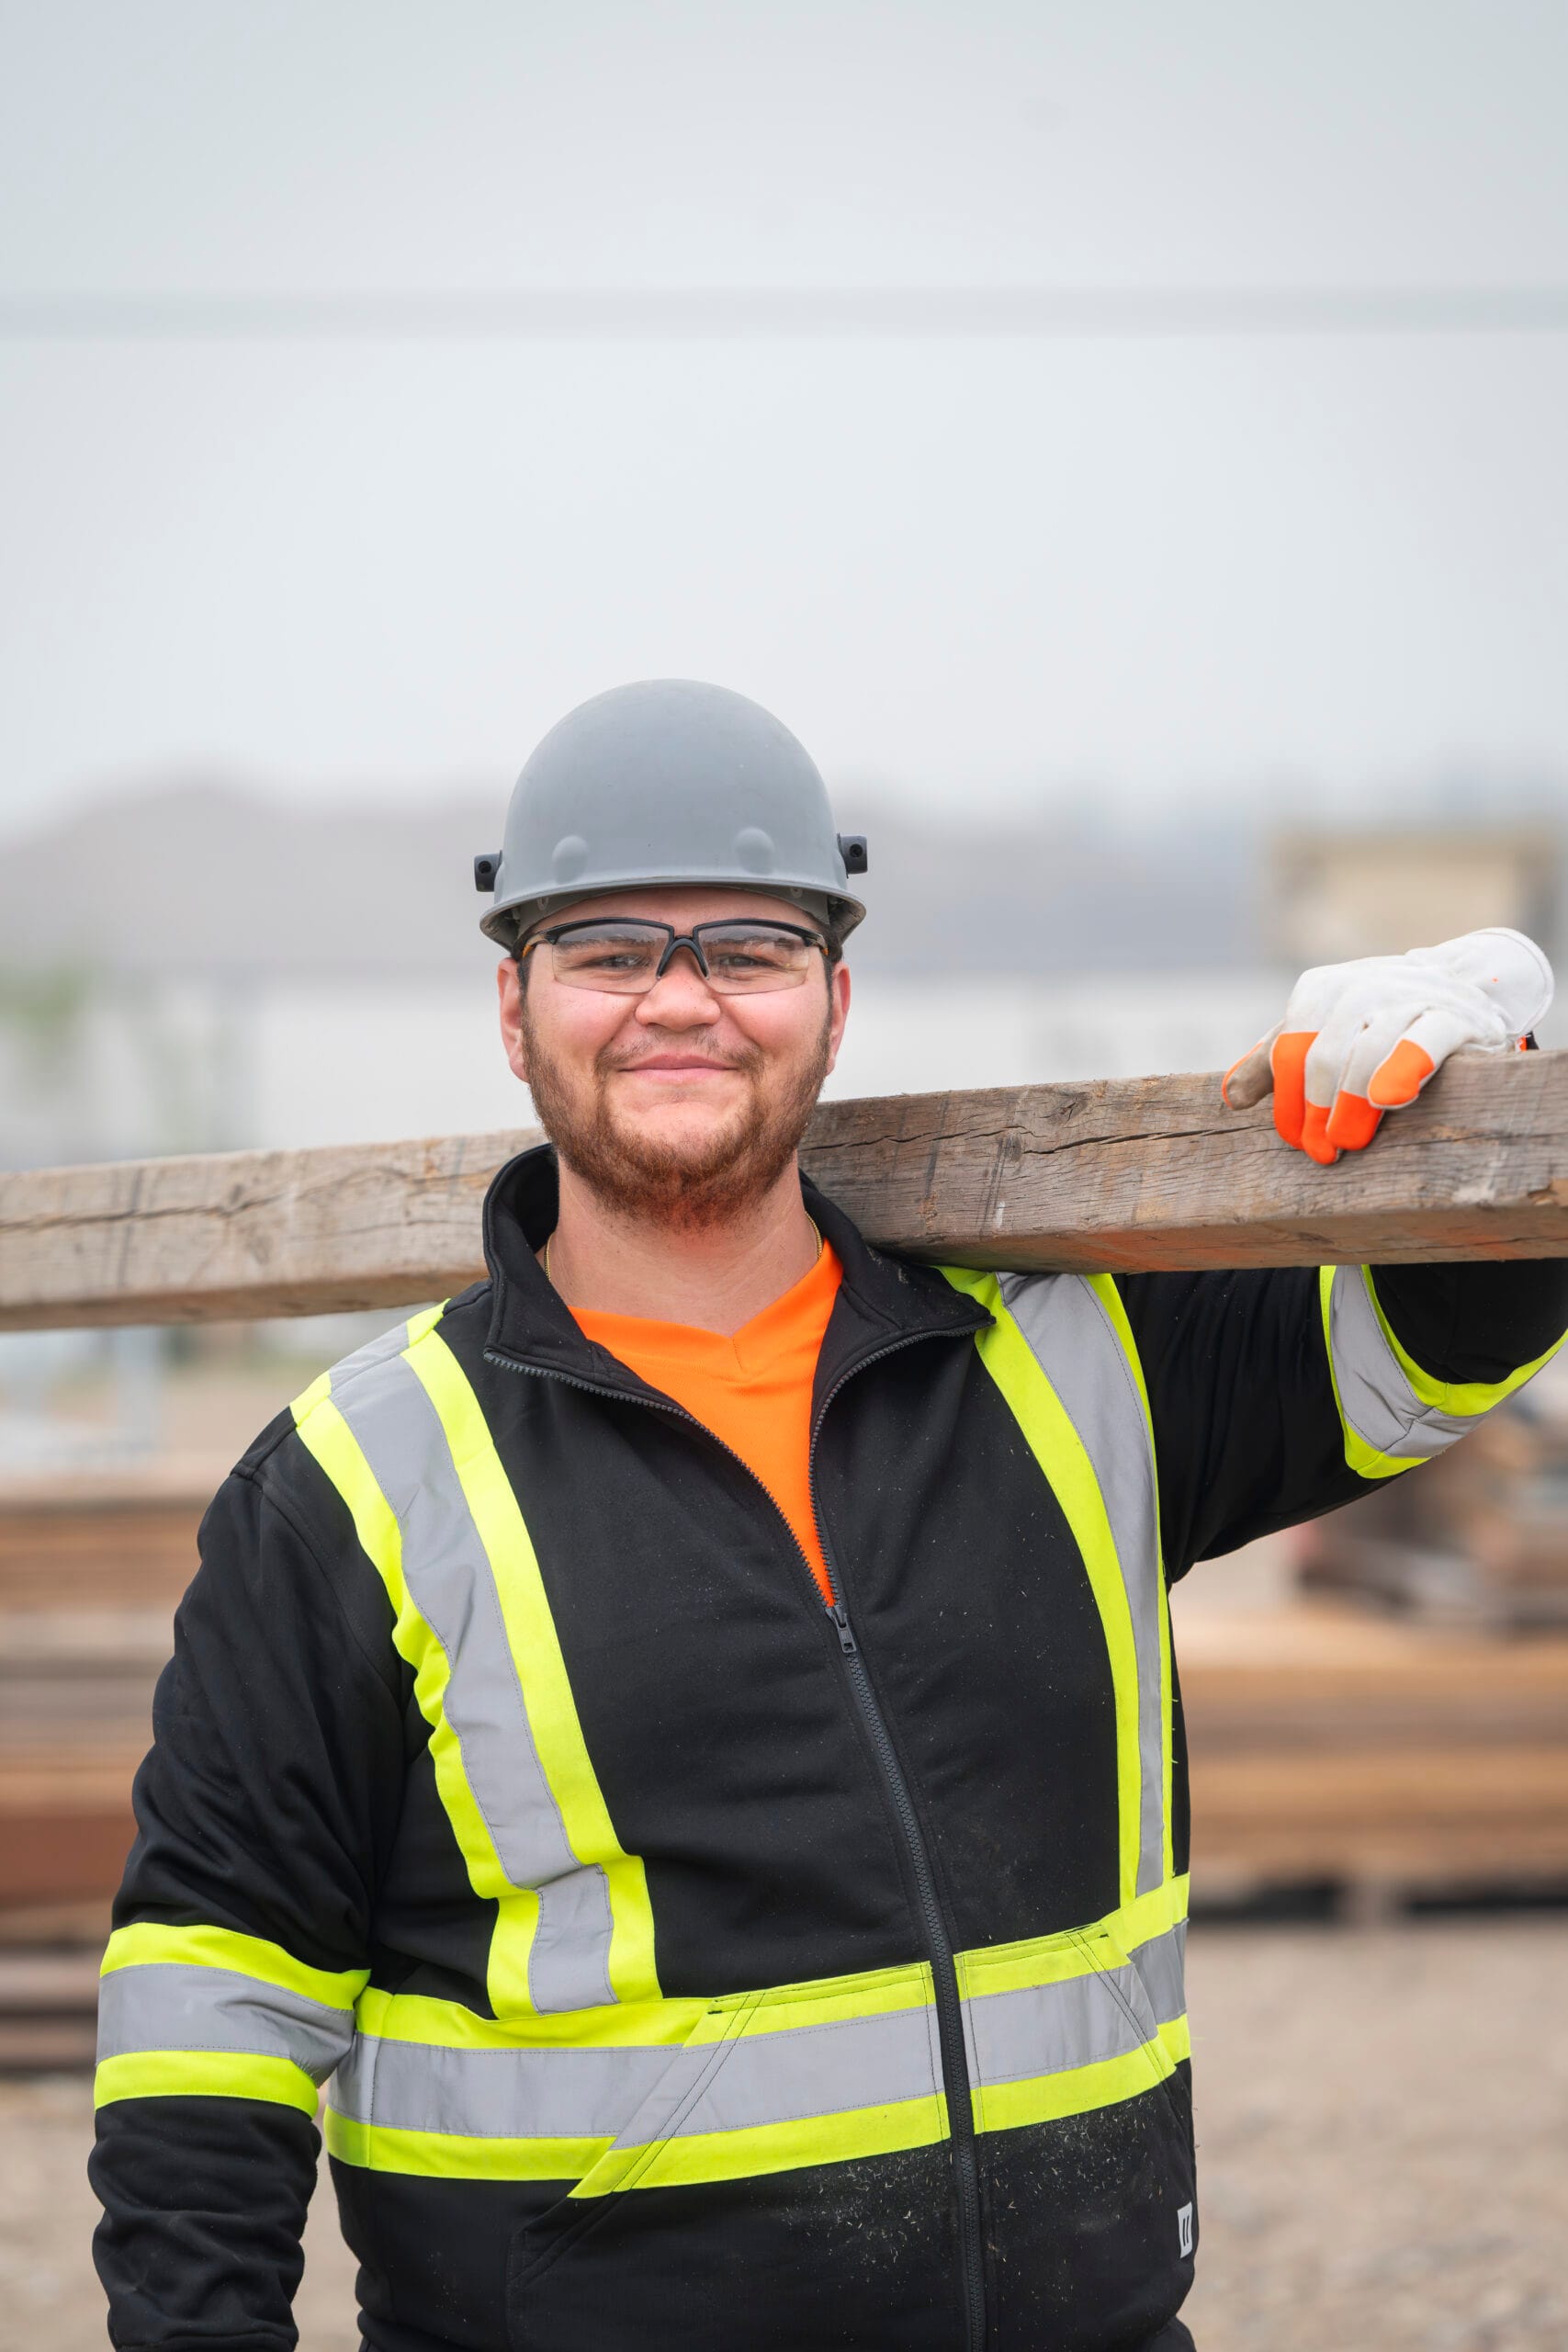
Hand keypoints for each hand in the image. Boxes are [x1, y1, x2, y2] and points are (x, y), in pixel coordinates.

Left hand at [1222, 927, 1551, 1163]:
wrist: (1463, 988)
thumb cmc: (1376, 1021)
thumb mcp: (1322, 1033)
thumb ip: (1275, 1061)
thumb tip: (1231, 1097)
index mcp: (1322, 989)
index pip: (1289, 1050)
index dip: (1287, 1100)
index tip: (1293, 1138)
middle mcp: (1361, 985)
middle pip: (1324, 1055)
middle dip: (1317, 1108)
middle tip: (1321, 1150)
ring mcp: (1409, 997)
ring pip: (1368, 1052)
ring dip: (1351, 1104)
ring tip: (1347, 1142)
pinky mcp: (1454, 1016)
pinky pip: (1422, 1043)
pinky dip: (1402, 1070)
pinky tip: (1387, 1100)